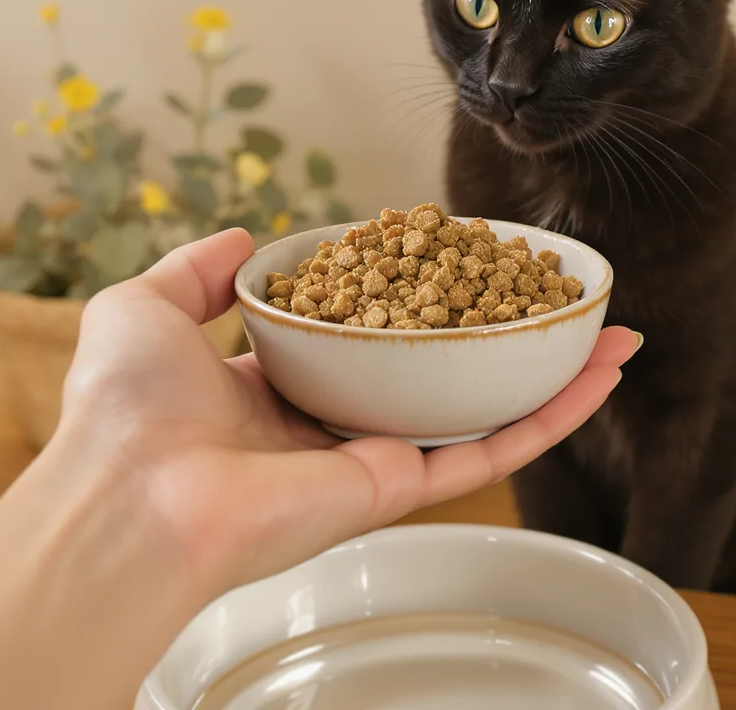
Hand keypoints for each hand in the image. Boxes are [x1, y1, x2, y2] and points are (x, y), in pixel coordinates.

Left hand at [62, 228, 638, 592]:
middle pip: (443, 370)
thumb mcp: (147, 304)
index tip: (460, 266)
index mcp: (283, 384)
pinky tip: (597, 375)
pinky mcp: (402, 485)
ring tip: (608, 332)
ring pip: (486, 410)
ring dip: (552, 374)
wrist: (131, 496)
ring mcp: (377, 455)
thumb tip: (249, 238)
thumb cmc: (126, 407)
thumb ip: (199, 270)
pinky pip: (492, 449)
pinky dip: (551, 415)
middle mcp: (338, 421)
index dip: (418, 297)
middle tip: (552, 295)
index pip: (370, 334)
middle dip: (501, 334)